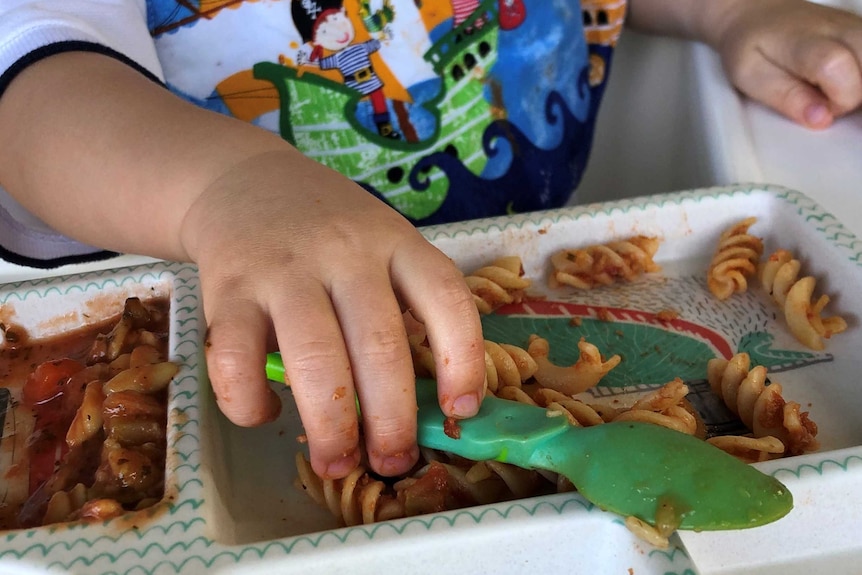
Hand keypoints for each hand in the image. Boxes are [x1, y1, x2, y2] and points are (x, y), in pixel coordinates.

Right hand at [179, 151, 485, 478]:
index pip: (445, 298)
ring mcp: (284, 269)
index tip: (461, 412)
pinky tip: (266, 413)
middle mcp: (345, 253)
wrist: (242, 182)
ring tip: (337, 463)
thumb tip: (422, 407)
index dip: (462, 360)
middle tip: (393, 461)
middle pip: (380, 344)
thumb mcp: (380, 243)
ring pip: (315, 358)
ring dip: (331, 425)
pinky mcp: (227, 289)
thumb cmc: (327, 230)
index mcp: (395, 243)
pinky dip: (250, 402)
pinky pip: (235, 360)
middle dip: (391, 419)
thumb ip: (400, 305)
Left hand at [708, 0, 861, 128]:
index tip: (820, 111)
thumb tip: (821, 119)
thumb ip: (787, 98)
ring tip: (833, 92)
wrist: (757, 14)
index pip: (837, 69)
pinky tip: (844, 83)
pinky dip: (861, 79)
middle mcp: (840, 29)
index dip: (837, 101)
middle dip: (854, 99)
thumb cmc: (750, 45)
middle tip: (826, 103)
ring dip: (860, 89)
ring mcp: (857, 28)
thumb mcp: (751, 76)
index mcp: (806, 41)